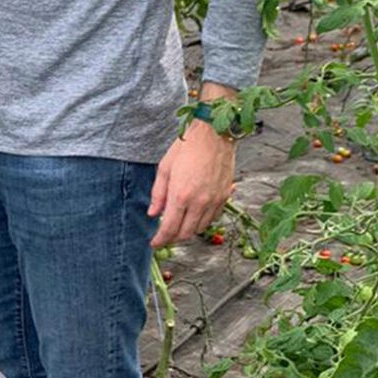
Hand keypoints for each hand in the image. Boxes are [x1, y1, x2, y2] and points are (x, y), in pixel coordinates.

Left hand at [149, 123, 234, 247]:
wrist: (215, 134)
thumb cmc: (188, 147)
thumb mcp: (165, 169)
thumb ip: (158, 194)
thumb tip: (152, 213)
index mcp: (181, 195)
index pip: (169, 228)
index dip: (160, 240)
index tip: (155, 243)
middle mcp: (199, 202)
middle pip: (185, 233)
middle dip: (173, 238)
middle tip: (164, 236)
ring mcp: (214, 201)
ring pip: (200, 228)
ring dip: (188, 231)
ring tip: (178, 225)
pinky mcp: (225, 196)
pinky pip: (213, 218)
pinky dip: (202, 221)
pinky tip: (194, 214)